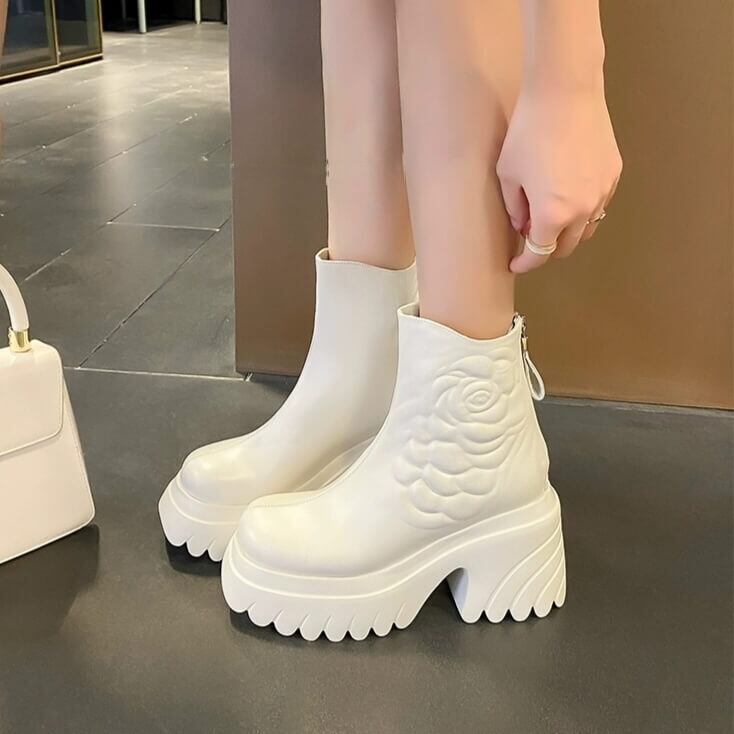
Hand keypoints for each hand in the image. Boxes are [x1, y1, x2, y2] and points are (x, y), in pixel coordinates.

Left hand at [497, 85, 622, 272]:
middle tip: (530, 238)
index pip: (539, 254)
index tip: (514, 265)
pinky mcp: (614, 174)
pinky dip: (584, 210)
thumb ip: (514, 208)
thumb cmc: (528, 131)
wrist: (566, 91)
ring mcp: (602, 193)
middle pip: (565, 247)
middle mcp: (582, 210)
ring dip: (567, 232)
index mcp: (552, 215)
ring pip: (586, 229)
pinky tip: (569, 196)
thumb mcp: (508, 174)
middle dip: (546, 249)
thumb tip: (523, 227)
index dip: (525, 264)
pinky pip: (599, 205)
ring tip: (550, 219)